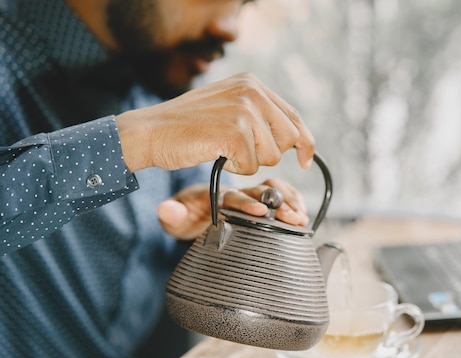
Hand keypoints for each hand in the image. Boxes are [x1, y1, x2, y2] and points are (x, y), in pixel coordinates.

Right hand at [116, 73, 314, 173]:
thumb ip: (259, 114)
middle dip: (269, 154)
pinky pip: (252, 166)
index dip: (305, 142)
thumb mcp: (228, 107)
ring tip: (223, 148)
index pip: (293, 116)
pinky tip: (216, 154)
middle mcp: (251, 91)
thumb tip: (296, 137)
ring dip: (249, 162)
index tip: (307, 161)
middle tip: (241, 152)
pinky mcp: (234, 132)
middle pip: (289, 138)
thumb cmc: (187, 126)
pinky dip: (235, 168)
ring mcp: (243, 110)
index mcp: (252, 83)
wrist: (150, 131)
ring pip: (272, 155)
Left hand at [157, 179, 308, 240]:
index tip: (259, 211)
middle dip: (278, 204)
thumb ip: (172, 215)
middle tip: (292, 217)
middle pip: (261, 192)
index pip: (233, 196)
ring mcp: (252, 193)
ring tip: (301, 216)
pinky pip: (283, 192)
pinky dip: (294, 198)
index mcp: (217, 194)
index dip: (247, 203)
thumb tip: (166, 209)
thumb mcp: (175, 218)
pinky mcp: (262, 198)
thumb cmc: (187, 213)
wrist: (194, 205)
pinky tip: (302, 210)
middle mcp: (238, 190)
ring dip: (290, 201)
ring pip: (275, 190)